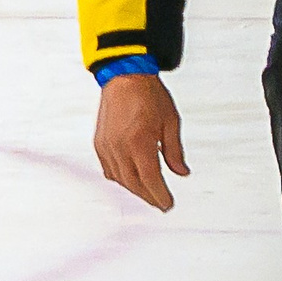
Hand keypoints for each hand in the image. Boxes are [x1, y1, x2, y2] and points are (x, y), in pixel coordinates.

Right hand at [93, 72, 187, 212]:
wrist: (125, 76)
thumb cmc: (148, 94)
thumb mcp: (170, 122)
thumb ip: (175, 152)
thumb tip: (181, 172)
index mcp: (140, 142)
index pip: (151, 180)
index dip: (160, 196)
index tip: (168, 204)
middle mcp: (120, 147)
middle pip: (134, 184)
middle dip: (148, 197)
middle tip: (160, 203)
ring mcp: (107, 146)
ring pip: (120, 179)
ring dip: (135, 189)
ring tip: (148, 192)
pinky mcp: (99, 143)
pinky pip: (108, 169)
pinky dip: (120, 178)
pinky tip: (130, 178)